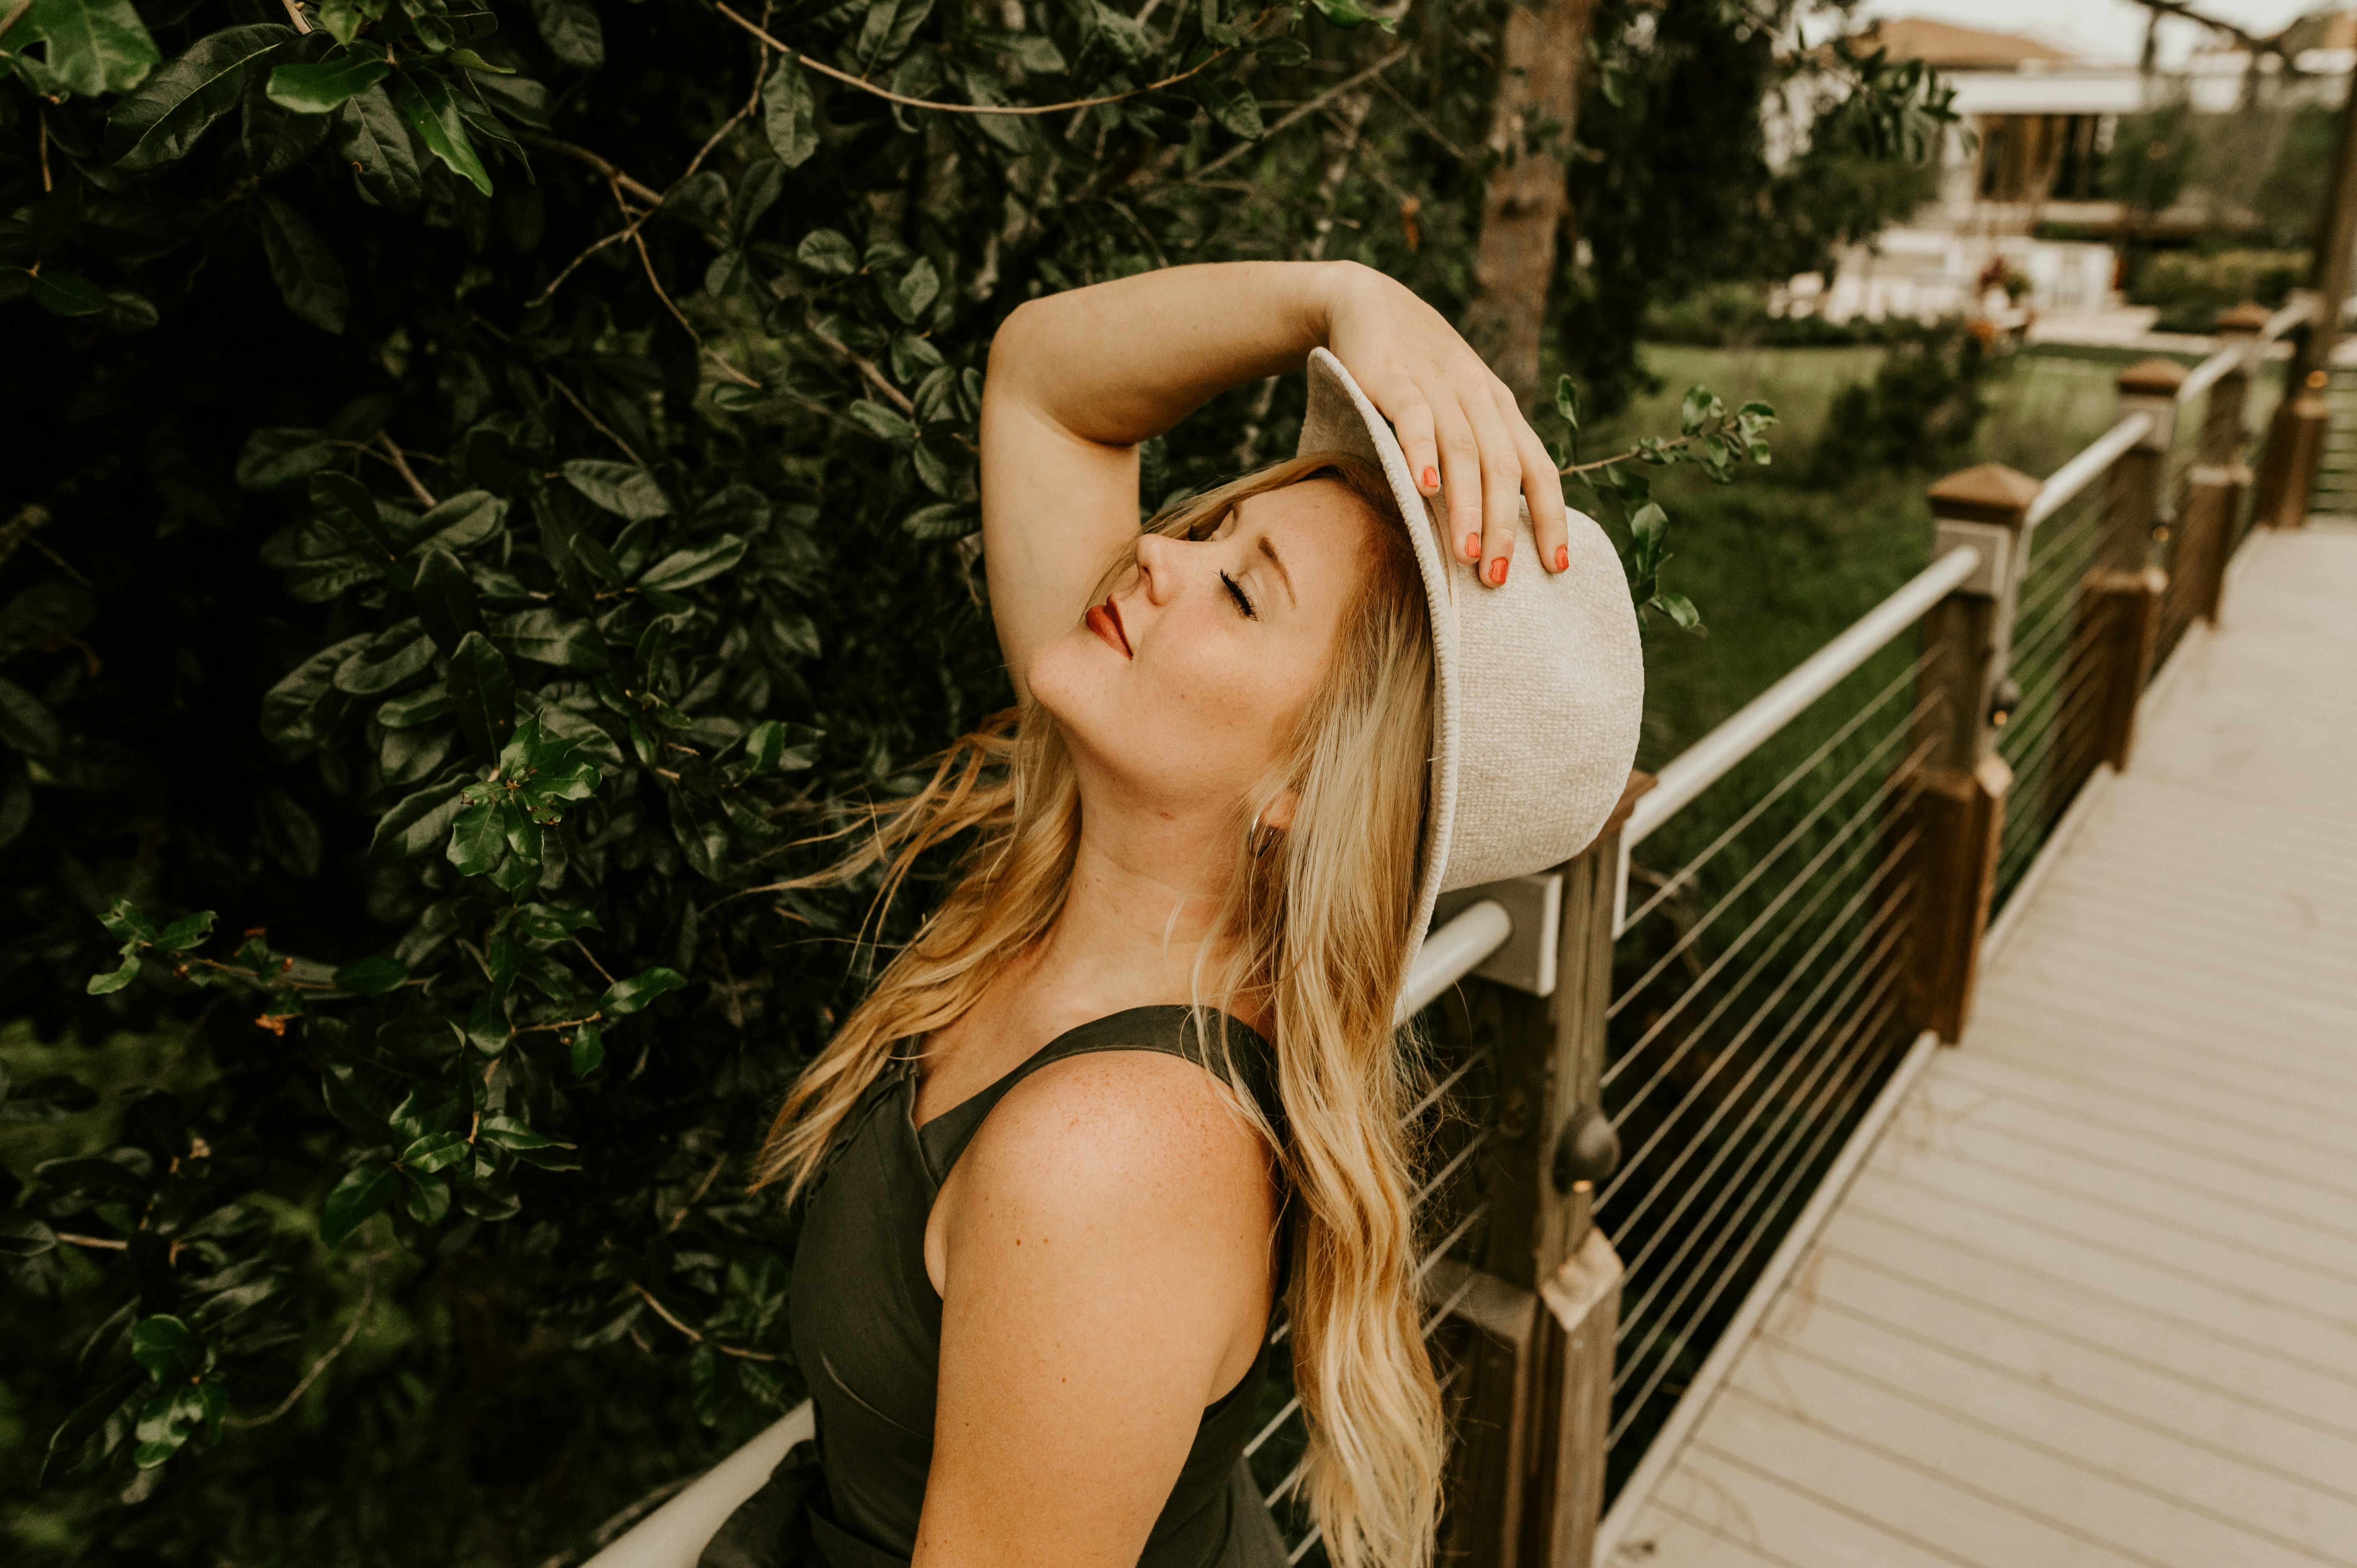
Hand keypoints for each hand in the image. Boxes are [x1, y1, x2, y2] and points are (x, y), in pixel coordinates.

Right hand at [1318, 263, 1568, 586]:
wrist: (1369, 304)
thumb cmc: (1418, 371)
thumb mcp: (1460, 407)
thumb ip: (1479, 454)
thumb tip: (1496, 527)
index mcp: (1502, 410)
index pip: (1538, 469)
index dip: (1551, 517)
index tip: (1556, 566)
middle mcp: (1480, 397)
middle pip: (1504, 467)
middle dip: (1506, 525)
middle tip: (1498, 579)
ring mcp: (1439, 385)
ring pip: (1464, 449)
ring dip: (1467, 505)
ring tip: (1468, 553)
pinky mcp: (1394, 377)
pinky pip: (1415, 417)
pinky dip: (1422, 451)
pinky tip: (1425, 487)